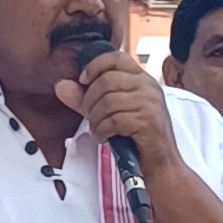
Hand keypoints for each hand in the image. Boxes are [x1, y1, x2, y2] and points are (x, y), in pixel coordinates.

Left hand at [58, 46, 182, 168]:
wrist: (160, 164)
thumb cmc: (136, 137)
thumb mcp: (108, 113)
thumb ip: (85, 99)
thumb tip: (61, 86)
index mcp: (141, 79)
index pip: (116, 58)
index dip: (94, 66)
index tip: (83, 81)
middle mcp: (148, 87)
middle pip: (107, 81)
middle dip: (90, 101)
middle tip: (91, 117)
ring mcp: (150, 103)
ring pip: (108, 101)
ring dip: (96, 119)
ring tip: (98, 129)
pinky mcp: (148, 122)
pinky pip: (114, 120)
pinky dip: (102, 131)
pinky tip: (104, 137)